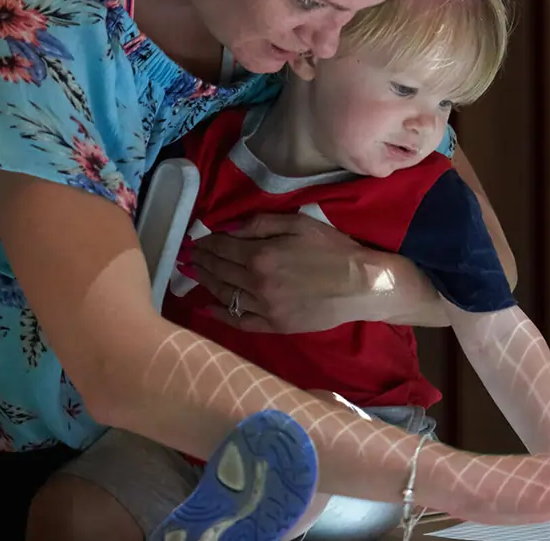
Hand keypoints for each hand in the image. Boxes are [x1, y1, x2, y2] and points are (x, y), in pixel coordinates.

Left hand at [190, 213, 371, 333]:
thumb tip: (228, 229)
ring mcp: (264, 308)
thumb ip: (260, 224)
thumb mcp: (298, 223)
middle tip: (187, 256)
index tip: (194, 241)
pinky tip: (207, 307)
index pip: (221, 248)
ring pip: (224, 294)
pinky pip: (239, 321)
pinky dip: (220, 314)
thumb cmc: (333, 249)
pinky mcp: (274, 326)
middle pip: (219, 270)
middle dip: (200, 261)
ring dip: (205, 282)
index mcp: (260, 254)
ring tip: (193, 274)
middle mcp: (256, 283)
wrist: (361, 284)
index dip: (205, 243)